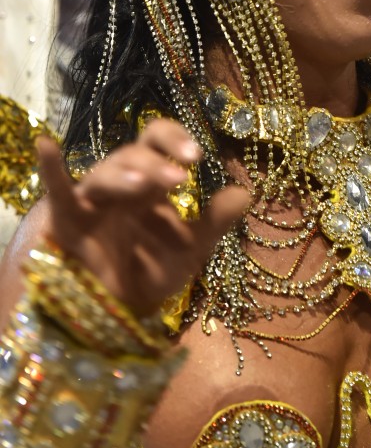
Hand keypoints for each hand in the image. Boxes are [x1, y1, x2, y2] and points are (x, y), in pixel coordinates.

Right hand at [36, 119, 247, 316]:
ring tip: (147, 187)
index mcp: (151, 181)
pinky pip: (57, 191)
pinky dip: (51, 169)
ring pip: (104, 173)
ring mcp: (93, 199)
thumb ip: (217, 220)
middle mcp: (121, 183)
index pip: (159, 141)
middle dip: (157, 162)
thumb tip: (246, 191)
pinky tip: (46, 144)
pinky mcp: (67, 219)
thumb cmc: (153, 267)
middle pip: (134, 155)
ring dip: (125, 176)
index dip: (175, 140)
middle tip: (182, 175)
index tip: (198, 156)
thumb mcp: (191, 248)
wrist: (120, 307)